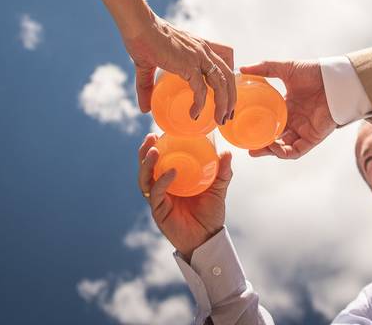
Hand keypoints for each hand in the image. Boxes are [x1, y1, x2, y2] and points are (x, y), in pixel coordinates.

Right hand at [124, 17, 235, 123]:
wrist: (139, 27)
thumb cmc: (143, 39)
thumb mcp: (150, 64)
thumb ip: (147, 86)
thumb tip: (144, 108)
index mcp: (199, 46)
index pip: (226, 57)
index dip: (229, 76)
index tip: (226, 94)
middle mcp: (203, 50)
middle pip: (229, 75)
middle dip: (232, 97)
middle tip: (227, 115)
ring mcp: (198, 57)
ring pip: (222, 83)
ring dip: (224, 104)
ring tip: (220, 120)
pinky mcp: (188, 64)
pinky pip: (201, 89)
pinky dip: (200, 104)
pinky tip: (195, 114)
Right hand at [137, 133, 233, 261]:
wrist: (208, 239)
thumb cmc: (210, 213)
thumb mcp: (218, 189)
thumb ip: (222, 172)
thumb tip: (227, 152)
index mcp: (171, 179)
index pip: (158, 159)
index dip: (155, 146)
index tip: (158, 131)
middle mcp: (162, 188)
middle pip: (145, 166)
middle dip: (144, 151)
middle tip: (150, 137)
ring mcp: (159, 199)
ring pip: (145, 178)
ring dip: (147, 163)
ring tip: (153, 151)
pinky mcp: (159, 211)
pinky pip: (157, 193)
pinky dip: (162, 181)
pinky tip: (171, 172)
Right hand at [240, 60, 335, 158]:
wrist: (335, 79)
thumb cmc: (314, 72)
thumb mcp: (285, 69)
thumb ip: (264, 68)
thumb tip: (242, 69)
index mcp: (287, 106)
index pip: (269, 121)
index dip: (257, 126)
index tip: (242, 129)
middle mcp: (294, 120)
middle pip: (274, 137)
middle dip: (260, 144)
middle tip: (246, 146)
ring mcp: (303, 130)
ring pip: (283, 147)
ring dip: (269, 151)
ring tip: (255, 150)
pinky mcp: (313, 138)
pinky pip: (296, 151)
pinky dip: (284, 153)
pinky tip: (274, 148)